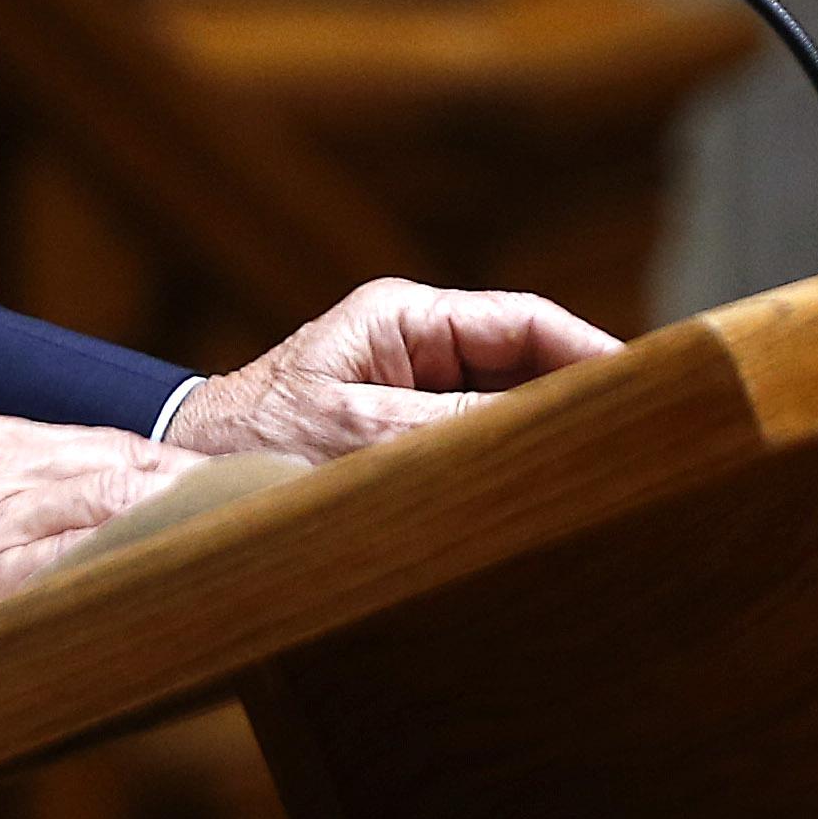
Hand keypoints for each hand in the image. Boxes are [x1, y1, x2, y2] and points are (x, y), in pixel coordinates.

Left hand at [161, 277, 618, 462]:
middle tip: (635, 442)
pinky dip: (501, 469)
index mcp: (404, 318)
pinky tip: (534, 500)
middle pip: (524, 365)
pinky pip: (470, 445)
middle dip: (575, 402)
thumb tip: (535, 437)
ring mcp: (409, 391)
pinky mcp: (399, 436)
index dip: (590, 353)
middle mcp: (415, 347)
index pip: (524, 323)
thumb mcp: (351, 437)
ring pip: (503, 409)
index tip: (642, 388)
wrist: (174, 486)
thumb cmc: (246, 448)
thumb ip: (446, 430)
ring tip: (594, 476)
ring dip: (537, 441)